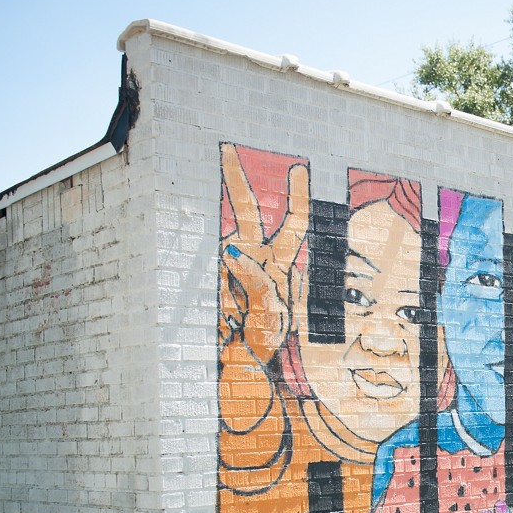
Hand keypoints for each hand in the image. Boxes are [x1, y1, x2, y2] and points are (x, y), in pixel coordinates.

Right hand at [219, 144, 309, 365]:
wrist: (243, 362)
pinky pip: (221, 278)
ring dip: (237, 280)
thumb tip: (233, 253)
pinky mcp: (214, 280)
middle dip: (236, 179)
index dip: (295, 197)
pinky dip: (229, 296)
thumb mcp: (275, 316)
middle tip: (228, 149)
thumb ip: (259, 286)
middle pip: (246, 212)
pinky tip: (234, 316)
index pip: (292, 224)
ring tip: (244, 312)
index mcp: (280, 263)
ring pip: (230, 251)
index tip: (298, 168)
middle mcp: (255, 259)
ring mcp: (232, 267)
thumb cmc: (266, 340)